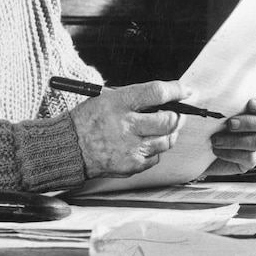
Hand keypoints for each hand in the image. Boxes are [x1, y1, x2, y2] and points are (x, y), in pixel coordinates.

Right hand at [70, 80, 188, 177]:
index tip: (186, 91)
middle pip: (169, 120)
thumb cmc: (87, 120)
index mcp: (119, 103)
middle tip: (177, 113)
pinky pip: (156, 157)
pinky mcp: (132, 165)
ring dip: (169, 133)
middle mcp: (126, 126)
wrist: (70, 148)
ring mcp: (131, 148)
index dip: (176, 90)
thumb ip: (136, 98)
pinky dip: (154, 149)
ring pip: (167, 140)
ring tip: (160, 128)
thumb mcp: (107, 98)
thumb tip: (166, 97)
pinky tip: (143, 143)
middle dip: (178, 115)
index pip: (156, 93)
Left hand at [202, 92, 255, 176]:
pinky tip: (216, 150)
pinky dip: (231, 153)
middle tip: (229, 123)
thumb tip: (195, 88)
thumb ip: (211, 97)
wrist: (194, 148)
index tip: (250, 104)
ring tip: (215, 139)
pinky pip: (249, 157)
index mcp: (254, 108)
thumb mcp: (207, 107)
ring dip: (235, 140)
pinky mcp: (249, 160)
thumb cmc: (203, 121)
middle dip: (248, 122)